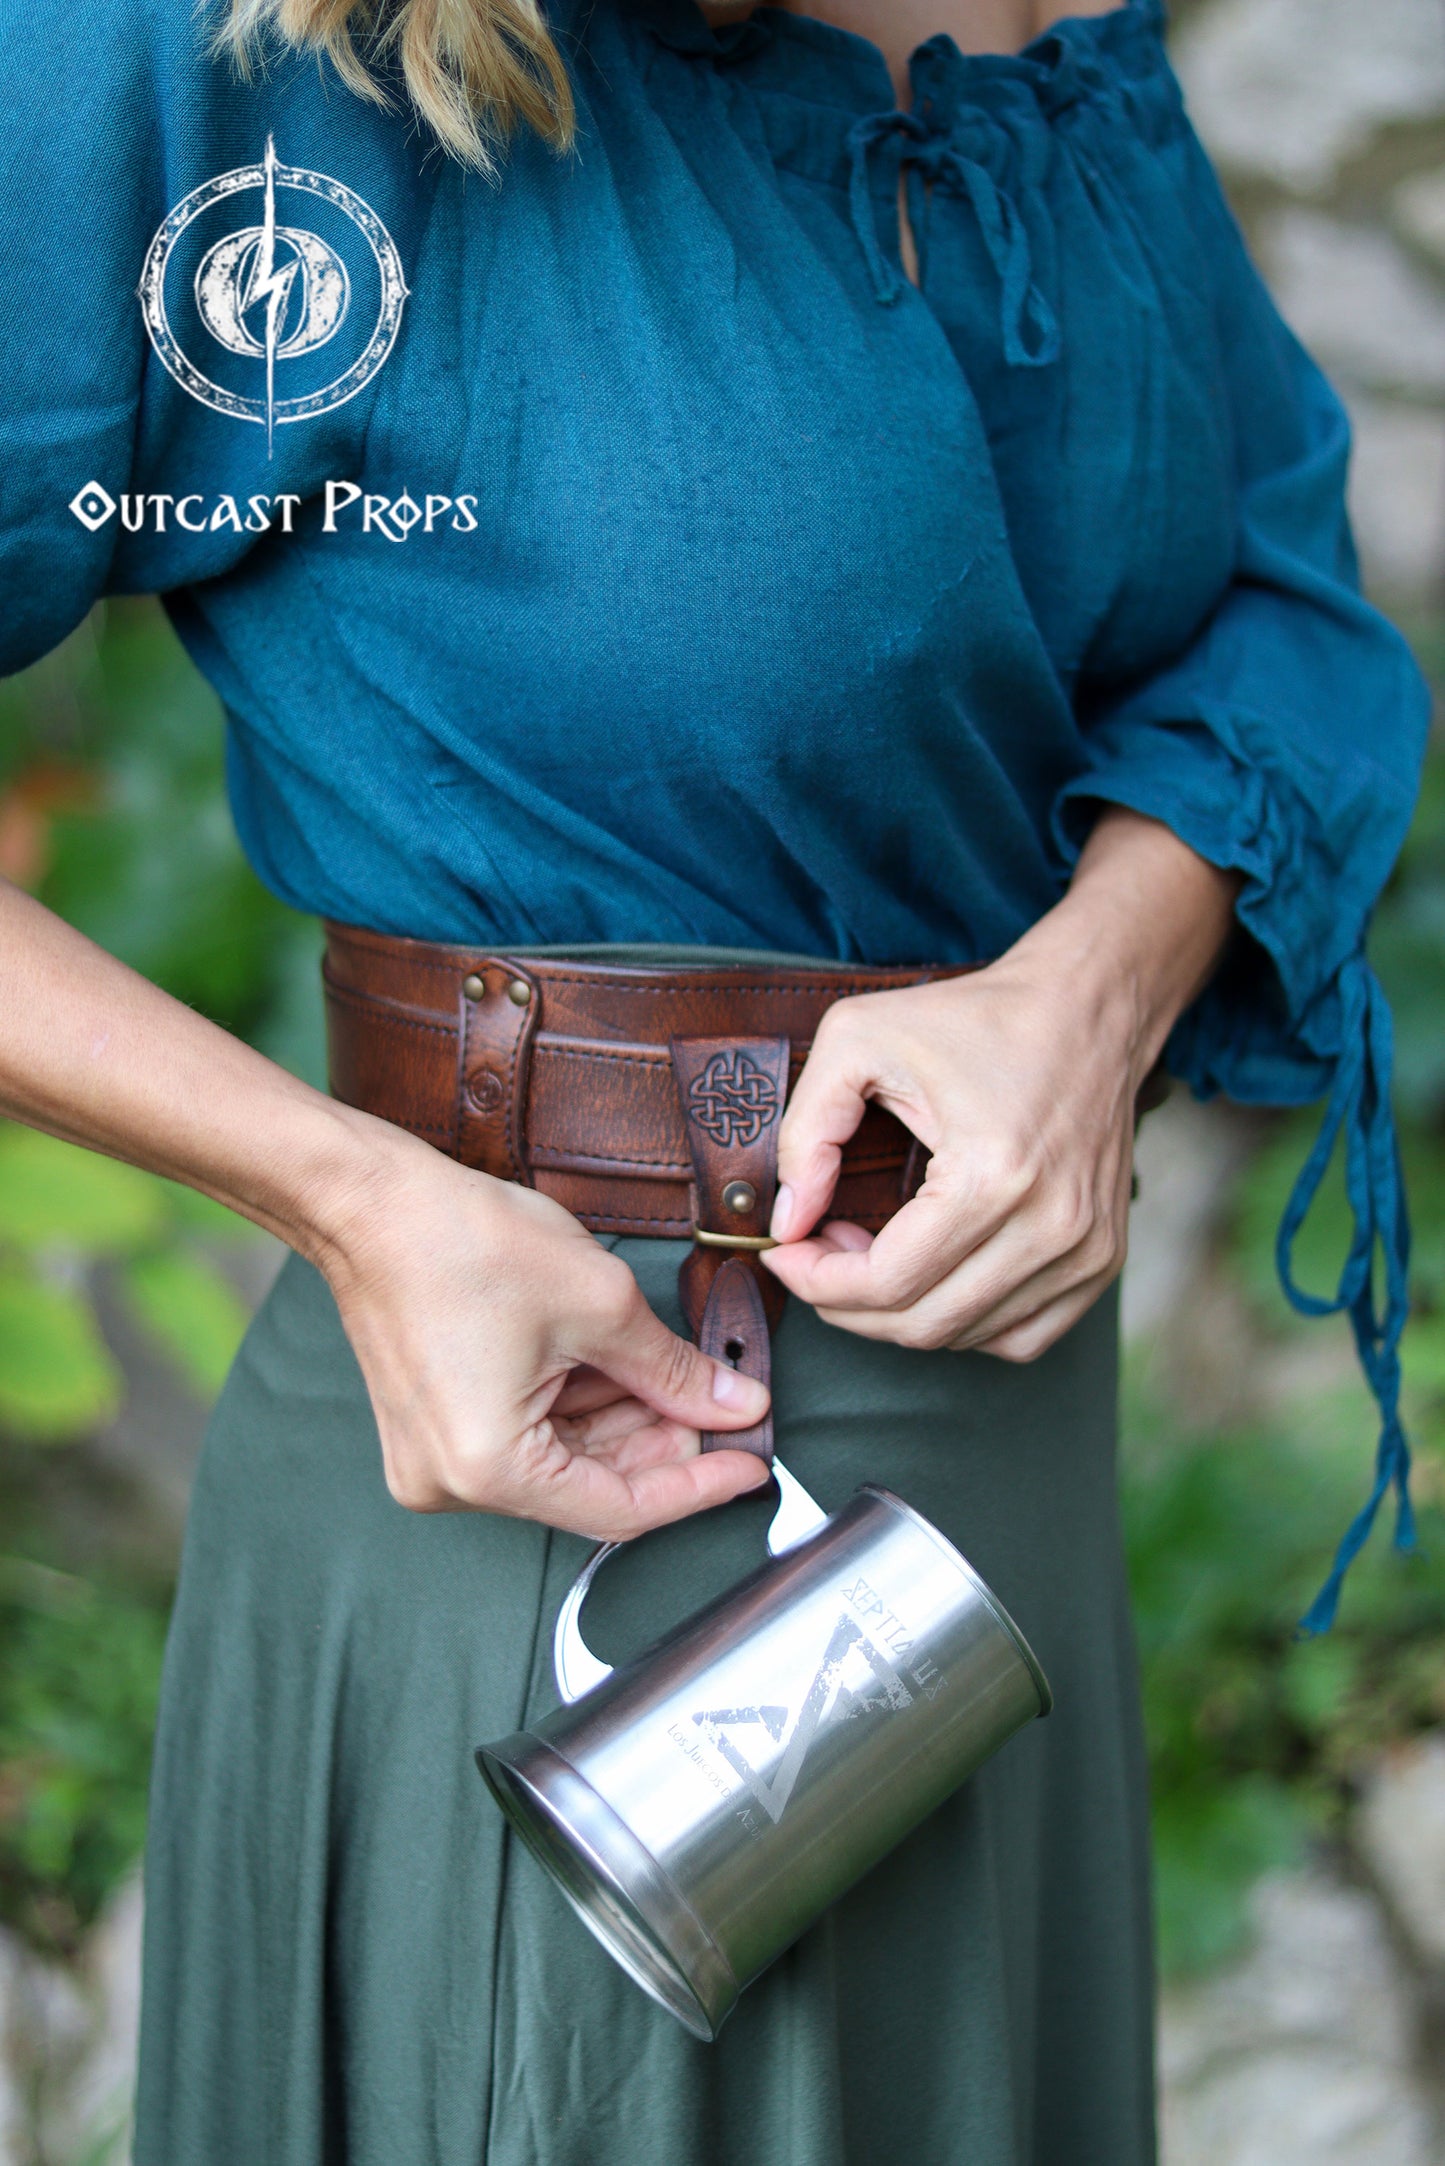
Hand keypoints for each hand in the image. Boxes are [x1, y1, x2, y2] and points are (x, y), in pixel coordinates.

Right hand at [322, 1119, 771, 1537]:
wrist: (370, 1202)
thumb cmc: (460, 1241)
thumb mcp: (598, 1304)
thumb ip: (674, 1370)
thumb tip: (733, 1405)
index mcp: (489, 1468)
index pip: (620, 1509)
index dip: (697, 1486)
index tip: (751, 1467)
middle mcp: (452, 1484)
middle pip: (591, 1488)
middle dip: (667, 1445)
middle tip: (729, 1409)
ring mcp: (436, 1459)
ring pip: (563, 1461)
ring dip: (628, 1422)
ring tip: (685, 1376)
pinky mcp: (435, 1429)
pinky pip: (528, 1436)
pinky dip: (583, 1407)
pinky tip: (628, 1370)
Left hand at [762, 809, 1239, 1360]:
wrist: (1088, 1009)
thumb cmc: (977, 1019)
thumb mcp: (860, 1040)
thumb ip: (808, 1131)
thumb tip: (788, 1220)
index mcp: (993, 1176)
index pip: (886, 1283)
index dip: (816, 1282)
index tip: (784, 1252)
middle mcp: (1051, 1227)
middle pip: (922, 1323)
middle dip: (847, 1302)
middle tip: (819, 1252)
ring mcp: (1086, 1252)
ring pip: (966, 1336)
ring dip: (901, 1311)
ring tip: (872, 1252)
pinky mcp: (1102, 1261)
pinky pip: (1020, 1337)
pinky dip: (963, 1321)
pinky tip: (933, 1273)